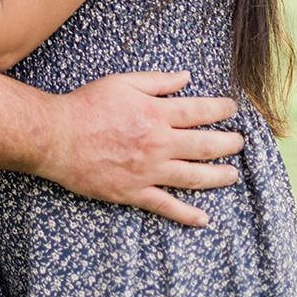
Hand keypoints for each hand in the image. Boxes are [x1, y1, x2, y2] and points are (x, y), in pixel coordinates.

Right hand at [34, 71, 243, 226]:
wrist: (56, 137)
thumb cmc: (86, 106)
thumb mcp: (121, 82)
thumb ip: (157, 81)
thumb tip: (186, 78)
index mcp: (155, 114)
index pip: (199, 111)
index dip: (221, 109)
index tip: (233, 109)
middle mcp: (158, 144)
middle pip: (205, 145)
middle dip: (228, 143)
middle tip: (240, 142)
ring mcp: (147, 171)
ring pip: (194, 177)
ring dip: (218, 176)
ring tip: (233, 175)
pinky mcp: (133, 192)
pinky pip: (166, 206)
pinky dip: (187, 214)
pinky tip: (203, 218)